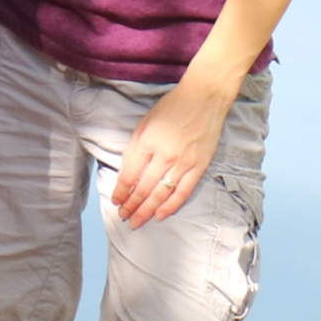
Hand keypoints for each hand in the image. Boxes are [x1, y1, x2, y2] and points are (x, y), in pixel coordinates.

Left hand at [107, 77, 232, 224]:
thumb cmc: (172, 108)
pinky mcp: (199, 166)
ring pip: (161, 194)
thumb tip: (126, 173)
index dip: (121, 191)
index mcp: (147, 142)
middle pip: (143, 189)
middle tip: (123, 216)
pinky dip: (171, 206)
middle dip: (131, 206)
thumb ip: (135, 149)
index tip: (116, 200)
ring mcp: (183, 162)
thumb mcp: (144, 123)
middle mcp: (164, 155)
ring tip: (136, 221)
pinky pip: (183, 192)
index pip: (129, 175)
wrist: (205, 98)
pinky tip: (160, 216)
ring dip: (147, 211)